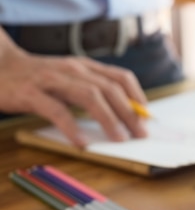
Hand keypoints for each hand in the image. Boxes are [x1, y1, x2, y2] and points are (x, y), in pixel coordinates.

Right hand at [0, 51, 147, 146]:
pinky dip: (73, 128)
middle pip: (110, 89)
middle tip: (140, 134)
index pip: (120, 77)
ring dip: (109, 119)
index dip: (138, 96)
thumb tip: (121, 112)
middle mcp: (72, 70)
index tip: (147, 116)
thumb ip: (91, 89)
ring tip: (120, 139)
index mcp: (84, 66)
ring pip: (90, 96)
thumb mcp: (68, 77)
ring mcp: (52, 80)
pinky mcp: (31, 94)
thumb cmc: (36, 77)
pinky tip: (82, 143)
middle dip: (130, 113)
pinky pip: (57, 111)